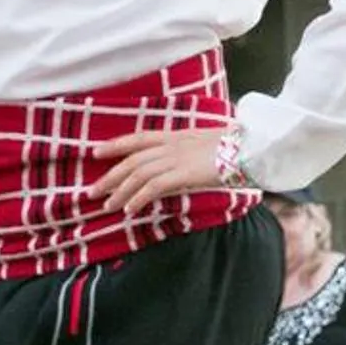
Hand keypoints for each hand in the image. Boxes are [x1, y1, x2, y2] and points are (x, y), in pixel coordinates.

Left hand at [90, 127, 234, 215]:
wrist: (253, 147)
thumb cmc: (236, 147)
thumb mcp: (206, 143)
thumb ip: (188, 151)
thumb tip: (178, 166)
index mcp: (176, 135)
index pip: (138, 137)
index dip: (115, 145)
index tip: (95, 151)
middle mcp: (172, 145)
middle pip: (132, 160)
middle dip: (109, 176)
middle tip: (92, 192)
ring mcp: (177, 158)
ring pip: (138, 175)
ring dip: (120, 192)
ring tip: (107, 206)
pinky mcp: (184, 173)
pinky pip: (153, 187)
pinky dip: (138, 198)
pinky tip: (129, 209)